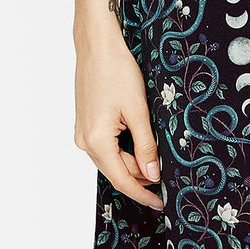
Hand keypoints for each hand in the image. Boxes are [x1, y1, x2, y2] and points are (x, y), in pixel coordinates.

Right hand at [74, 29, 164, 211]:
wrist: (97, 45)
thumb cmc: (117, 71)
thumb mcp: (138, 110)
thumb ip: (146, 145)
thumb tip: (152, 175)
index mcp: (96, 141)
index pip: (122, 180)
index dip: (143, 193)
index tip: (161, 203)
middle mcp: (84, 141)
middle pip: (117, 170)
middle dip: (141, 175)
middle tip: (167, 173)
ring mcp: (82, 132)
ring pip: (112, 158)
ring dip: (133, 160)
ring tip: (156, 153)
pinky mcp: (85, 123)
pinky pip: (106, 146)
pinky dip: (123, 148)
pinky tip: (139, 139)